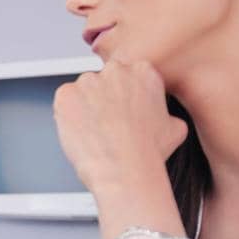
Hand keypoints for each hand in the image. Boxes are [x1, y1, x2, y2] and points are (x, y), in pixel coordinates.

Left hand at [53, 60, 186, 196]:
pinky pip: (64, 101)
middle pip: (103, 82)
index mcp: (143, 71)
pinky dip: (67, 115)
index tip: (123, 114)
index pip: (125, 78)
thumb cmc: (149, 152)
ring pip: (82, 92)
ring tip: (95, 133)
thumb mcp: (175, 128)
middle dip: (103, 100)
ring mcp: (88, 80)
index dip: (123, 99)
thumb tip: (165, 118)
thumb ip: (166, 113)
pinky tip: (81, 132)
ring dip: (84, 107)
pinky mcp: (65, 94)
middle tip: (107, 125)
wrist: (124, 168)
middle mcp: (116, 70)